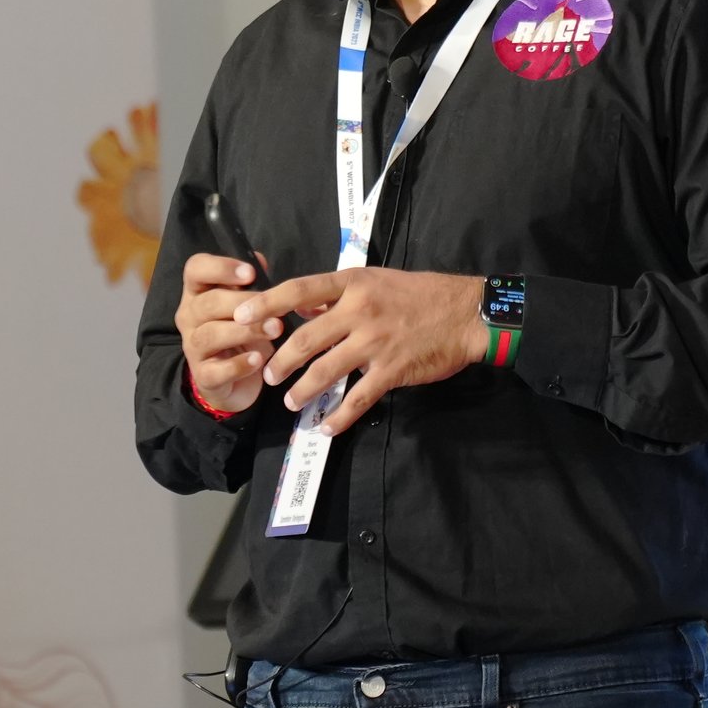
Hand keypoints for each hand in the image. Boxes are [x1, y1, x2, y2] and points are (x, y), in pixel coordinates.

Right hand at [174, 253, 276, 415]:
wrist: (234, 380)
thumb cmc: (242, 333)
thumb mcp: (248, 304)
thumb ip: (252, 282)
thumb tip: (259, 260)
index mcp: (198, 292)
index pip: (195, 269)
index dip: (221, 268)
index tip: (250, 273)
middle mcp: (189, 316)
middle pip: (208, 302)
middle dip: (245, 303)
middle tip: (277, 308)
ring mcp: (192, 347)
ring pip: (210, 335)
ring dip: (246, 331)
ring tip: (275, 330)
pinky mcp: (203, 376)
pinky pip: (217, 371)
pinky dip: (239, 365)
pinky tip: (258, 360)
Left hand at [244, 268, 487, 434]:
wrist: (465, 313)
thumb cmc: (421, 294)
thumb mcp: (376, 281)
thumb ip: (339, 295)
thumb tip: (303, 305)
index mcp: (353, 284)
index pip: (300, 291)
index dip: (267, 303)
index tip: (241, 316)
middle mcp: (360, 311)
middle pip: (306, 338)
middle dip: (282, 361)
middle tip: (269, 375)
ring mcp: (375, 342)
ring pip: (326, 371)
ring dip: (303, 390)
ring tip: (291, 402)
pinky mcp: (392, 370)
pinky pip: (359, 398)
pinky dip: (339, 415)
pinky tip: (327, 426)